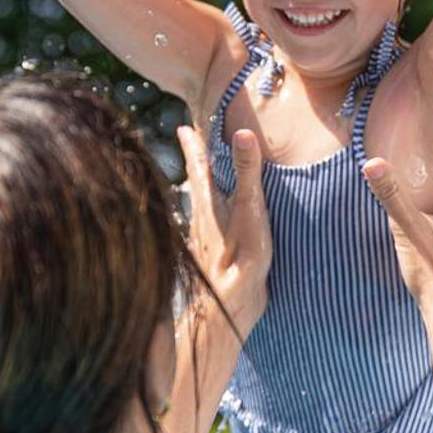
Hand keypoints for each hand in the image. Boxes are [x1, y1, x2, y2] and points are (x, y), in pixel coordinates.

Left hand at [178, 125, 270, 333]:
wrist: (227, 305)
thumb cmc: (241, 257)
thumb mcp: (249, 209)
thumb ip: (248, 173)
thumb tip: (243, 133)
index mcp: (210, 202)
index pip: (200, 164)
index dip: (193, 144)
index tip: (183, 127)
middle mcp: (202, 217)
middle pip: (197, 183)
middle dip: (196, 163)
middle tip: (191, 144)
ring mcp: (206, 237)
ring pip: (201, 204)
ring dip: (203, 187)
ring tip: (205, 176)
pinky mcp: (214, 254)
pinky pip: (209, 223)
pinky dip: (211, 211)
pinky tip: (216, 220)